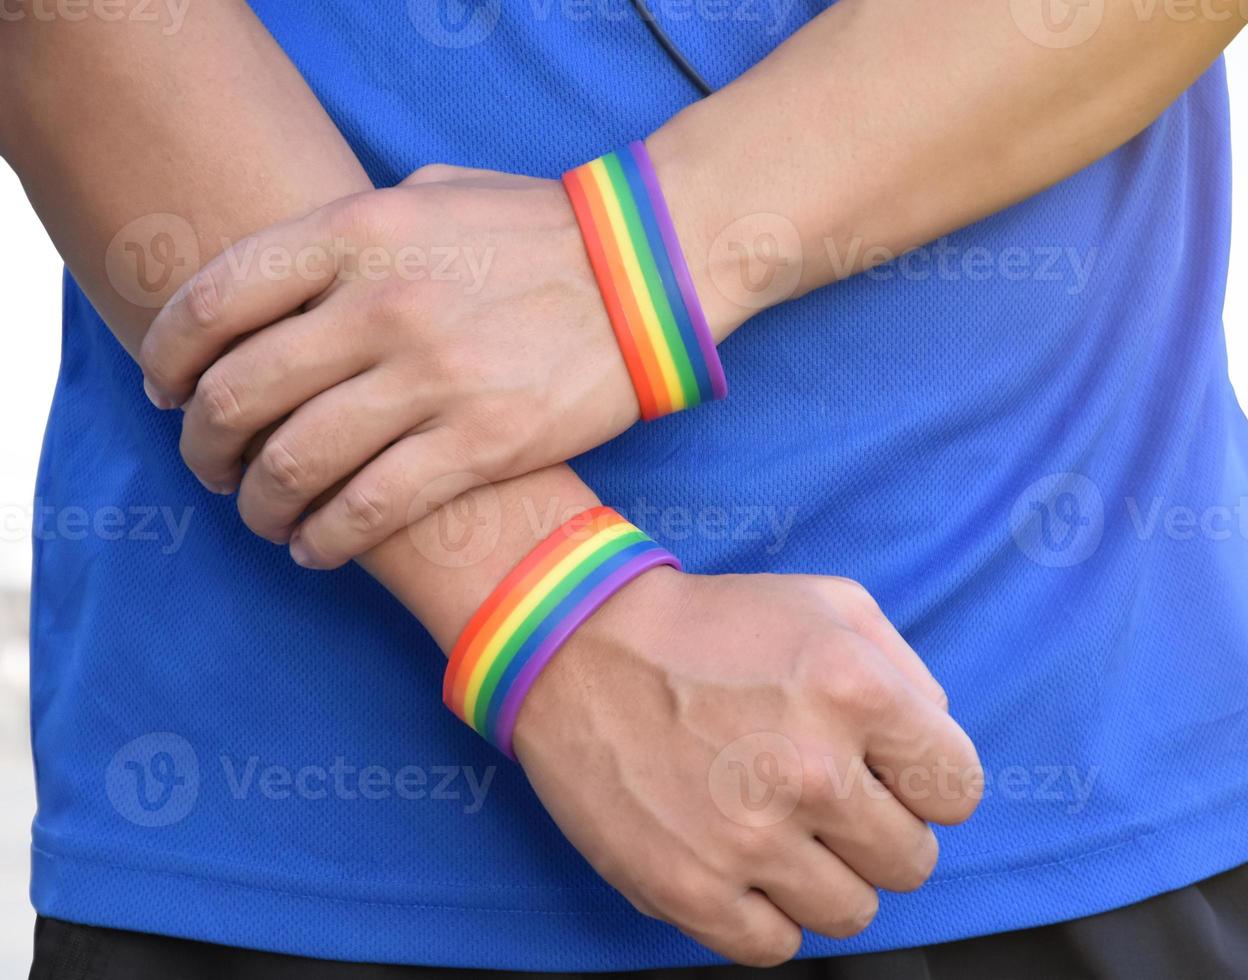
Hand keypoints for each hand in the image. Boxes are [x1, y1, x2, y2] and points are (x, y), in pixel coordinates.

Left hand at [136, 164, 639, 567]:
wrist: (655, 269)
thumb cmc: (542, 229)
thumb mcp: (431, 195)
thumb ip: (351, 232)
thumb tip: (286, 279)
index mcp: (357, 234)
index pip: (215, 302)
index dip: (169, 357)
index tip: (167, 390)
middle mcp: (381, 306)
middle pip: (239, 393)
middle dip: (204, 444)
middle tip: (210, 465)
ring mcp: (433, 378)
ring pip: (296, 462)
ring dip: (260, 502)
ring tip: (263, 515)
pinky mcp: (483, 441)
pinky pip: (372, 507)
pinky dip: (326, 539)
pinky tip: (317, 546)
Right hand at [512, 569, 981, 965]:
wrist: (578, 649)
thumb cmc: (713, 628)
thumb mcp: (834, 607)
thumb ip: (911, 675)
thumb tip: (937, 745)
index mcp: (857, 692)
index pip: (958, 792)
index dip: (931, 786)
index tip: (894, 777)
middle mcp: (812, 771)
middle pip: (912, 861)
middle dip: (884, 834)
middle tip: (836, 805)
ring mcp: (750, 839)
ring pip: (853, 914)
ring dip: (833, 880)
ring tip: (792, 837)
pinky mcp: (690, 890)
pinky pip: (776, 948)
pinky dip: (771, 918)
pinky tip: (751, 870)